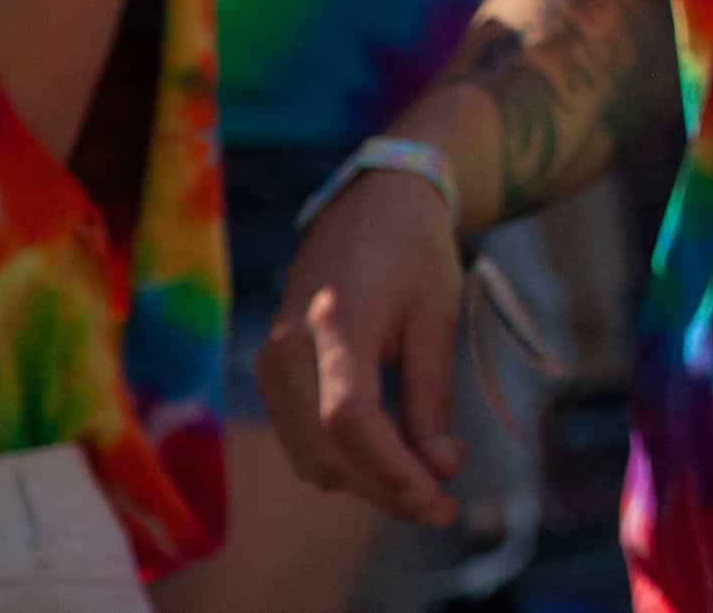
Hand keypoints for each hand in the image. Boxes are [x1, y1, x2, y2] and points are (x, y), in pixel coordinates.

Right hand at [259, 164, 468, 528]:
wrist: (370, 203)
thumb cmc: (414, 250)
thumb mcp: (437, 315)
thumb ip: (433, 395)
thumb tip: (438, 468)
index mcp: (336, 319)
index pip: (350, 417)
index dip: (391, 468)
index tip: (437, 497)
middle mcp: (288, 346)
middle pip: (327, 448)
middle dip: (386, 488)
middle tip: (443, 508)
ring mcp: (269, 362)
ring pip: (310, 454)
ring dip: (366, 482)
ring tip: (426, 488)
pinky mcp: (269, 373)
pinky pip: (301, 439)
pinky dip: (344, 462)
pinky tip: (391, 462)